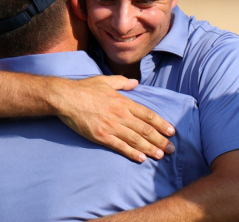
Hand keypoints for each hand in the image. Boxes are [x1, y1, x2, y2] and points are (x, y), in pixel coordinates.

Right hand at [51, 75, 175, 162]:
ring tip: (161, 155)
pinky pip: (120, 146)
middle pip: (145, 129)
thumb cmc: (85, 88)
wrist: (67, 98)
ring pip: (135, 139)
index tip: (171, 131)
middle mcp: (120, 115)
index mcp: (123, 101)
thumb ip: (122, 82)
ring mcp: (111, 126)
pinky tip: (141, 158)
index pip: (147, 114)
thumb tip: (135, 82)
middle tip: (171, 148)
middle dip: (160, 140)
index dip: (161, 123)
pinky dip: (132, 153)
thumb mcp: (106, 80)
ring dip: (150, 148)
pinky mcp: (102, 136)